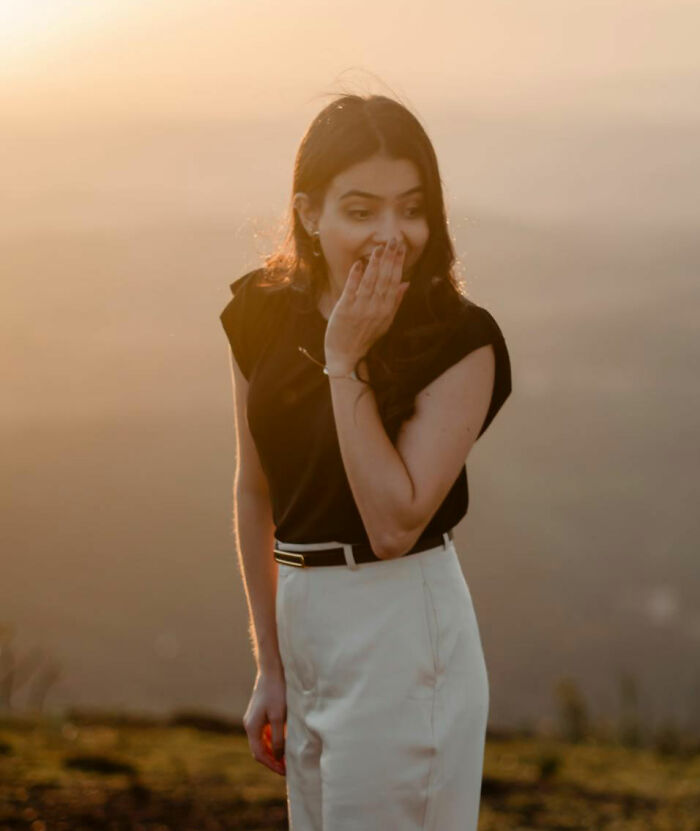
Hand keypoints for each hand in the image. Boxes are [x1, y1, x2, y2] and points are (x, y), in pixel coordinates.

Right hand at [242, 669, 286, 775]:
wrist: (272, 669)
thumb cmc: (276, 691)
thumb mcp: (278, 716)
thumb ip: (277, 738)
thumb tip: (277, 757)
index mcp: (251, 727)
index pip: (259, 754)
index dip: (271, 765)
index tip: (285, 772)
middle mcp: (250, 724)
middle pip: (259, 749)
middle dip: (272, 760)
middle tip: (287, 768)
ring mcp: (254, 718)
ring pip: (262, 741)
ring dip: (273, 751)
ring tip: (287, 757)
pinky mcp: (260, 712)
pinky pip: (265, 732)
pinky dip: (273, 740)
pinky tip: (285, 740)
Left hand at [324, 238, 408, 368]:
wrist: (346, 355)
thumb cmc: (365, 337)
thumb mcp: (385, 322)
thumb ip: (395, 301)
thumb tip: (406, 283)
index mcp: (386, 310)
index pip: (394, 282)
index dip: (398, 263)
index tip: (400, 248)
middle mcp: (376, 308)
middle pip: (384, 279)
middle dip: (389, 259)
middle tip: (393, 240)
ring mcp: (360, 309)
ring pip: (370, 283)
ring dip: (375, 264)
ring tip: (378, 248)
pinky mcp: (345, 311)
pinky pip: (351, 291)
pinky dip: (355, 277)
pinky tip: (358, 264)